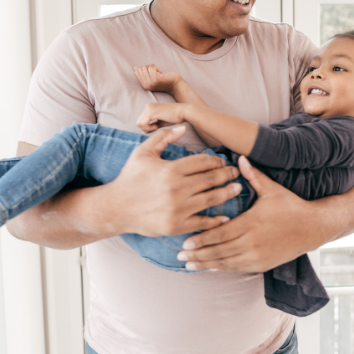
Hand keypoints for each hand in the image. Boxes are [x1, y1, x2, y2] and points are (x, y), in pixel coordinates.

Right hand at [103, 125, 239, 236]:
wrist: (116, 208)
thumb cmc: (130, 178)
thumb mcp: (142, 152)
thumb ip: (163, 137)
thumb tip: (183, 127)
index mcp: (170, 170)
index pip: (202, 162)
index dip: (216, 160)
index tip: (223, 161)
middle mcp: (176, 190)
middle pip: (210, 180)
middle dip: (226, 175)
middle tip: (236, 173)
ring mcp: (177, 209)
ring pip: (210, 199)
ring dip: (227, 193)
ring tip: (237, 189)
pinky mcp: (176, 226)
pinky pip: (201, 223)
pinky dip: (216, 221)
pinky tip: (226, 217)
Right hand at [134, 64, 181, 93]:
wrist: (174, 84)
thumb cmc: (164, 79)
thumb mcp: (152, 77)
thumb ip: (143, 73)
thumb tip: (135, 68)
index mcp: (144, 85)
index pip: (137, 72)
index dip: (145, 69)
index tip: (153, 73)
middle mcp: (146, 85)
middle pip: (140, 69)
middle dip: (148, 67)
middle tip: (156, 72)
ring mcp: (150, 83)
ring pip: (145, 67)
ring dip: (153, 67)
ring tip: (159, 73)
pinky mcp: (155, 79)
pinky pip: (151, 68)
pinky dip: (157, 68)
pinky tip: (161, 73)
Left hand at [137, 102, 188, 132]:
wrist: (184, 112)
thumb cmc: (175, 118)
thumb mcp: (161, 122)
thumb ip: (153, 124)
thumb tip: (144, 131)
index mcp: (149, 107)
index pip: (141, 121)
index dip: (148, 128)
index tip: (157, 126)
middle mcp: (148, 106)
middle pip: (138, 123)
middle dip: (147, 128)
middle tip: (157, 127)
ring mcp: (149, 108)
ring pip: (139, 124)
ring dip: (148, 128)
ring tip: (158, 126)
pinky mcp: (151, 111)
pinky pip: (143, 124)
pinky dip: (149, 128)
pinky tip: (158, 126)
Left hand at [177, 156, 322, 272]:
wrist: (312, 228)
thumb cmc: (290, 206)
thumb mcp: (272, 189)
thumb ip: (253, 176)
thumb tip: (240, 157)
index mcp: (251, 223)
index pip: (220, 233)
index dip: (202, 239)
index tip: (186, 241)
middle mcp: (252, 242)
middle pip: (219, 251)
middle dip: (198, 254)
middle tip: (179, 254)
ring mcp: (257, 256)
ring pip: (226, 262)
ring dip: (206, 264)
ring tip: (188, 264)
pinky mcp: (262, 265)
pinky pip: (237, 268)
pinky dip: (221, 268)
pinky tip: (209, 267)